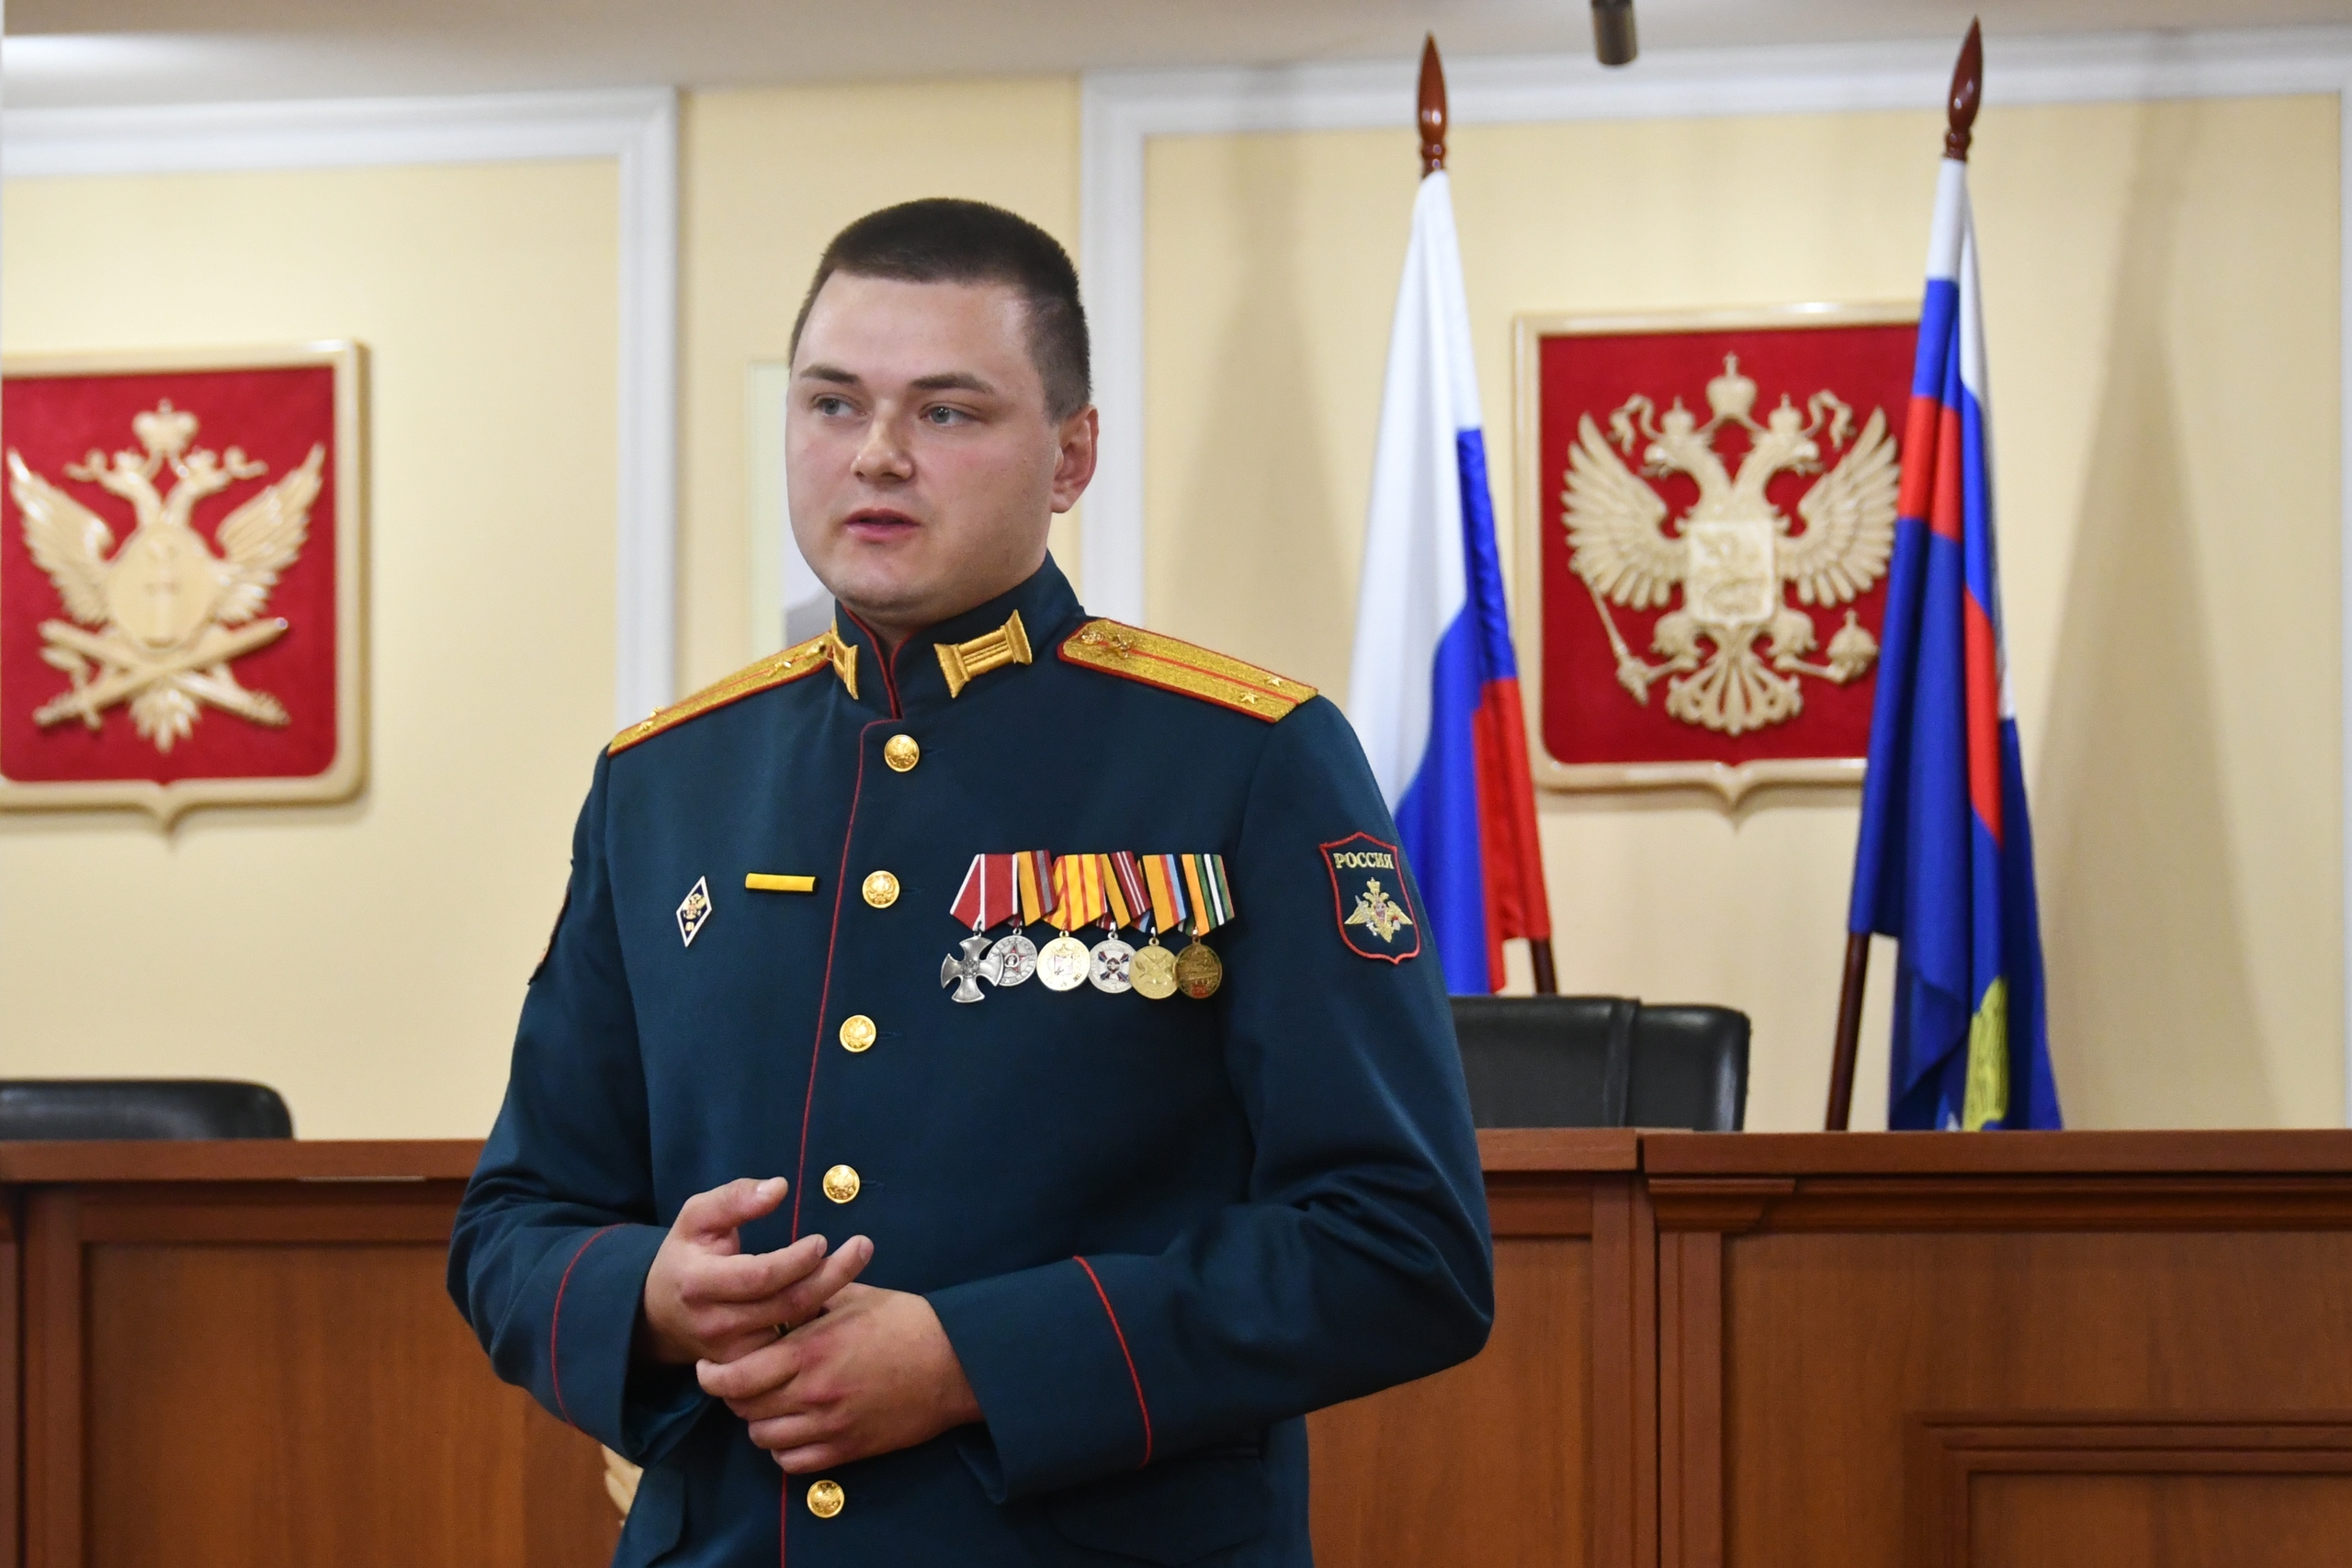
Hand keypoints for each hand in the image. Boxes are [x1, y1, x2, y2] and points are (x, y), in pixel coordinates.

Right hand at [637, 1177, 873, 1365]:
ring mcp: (731, 1352)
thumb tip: (780, 1188)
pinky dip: (819, 1324)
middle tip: (863, 1246)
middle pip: (787, 1304)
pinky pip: (791, 1349)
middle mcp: (715, 1323)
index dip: (795, 1260)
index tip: (822, 1240)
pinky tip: (840, 1296)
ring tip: (858, 1263)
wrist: (662, 1314)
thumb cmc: (688, 1254)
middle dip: (832, 1275)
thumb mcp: (696, 1216)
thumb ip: (734, 1198)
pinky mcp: (746, 1368)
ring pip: (795, 1330)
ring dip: (831, 1298)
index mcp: (698, 1282)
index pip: (759, 1276)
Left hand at [697, 1283, 981, 1470]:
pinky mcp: (847, 1449)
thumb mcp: (854, 1297)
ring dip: (758, 1421)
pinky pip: (792, 1463)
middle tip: (739, 1380)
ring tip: (767, 1402)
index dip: (712, 1376)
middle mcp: (813, 1394)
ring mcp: (829, 1426)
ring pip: (764, 1439)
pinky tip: (792, 1428)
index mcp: (809, 1352)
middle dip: (733, 1396)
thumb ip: (809, 1296)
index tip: (710, 1368)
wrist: (955, 1363)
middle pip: (744, 1409)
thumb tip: (777, 1290)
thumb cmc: (907, 1322)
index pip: (735, 1377)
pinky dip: (783, 1449)